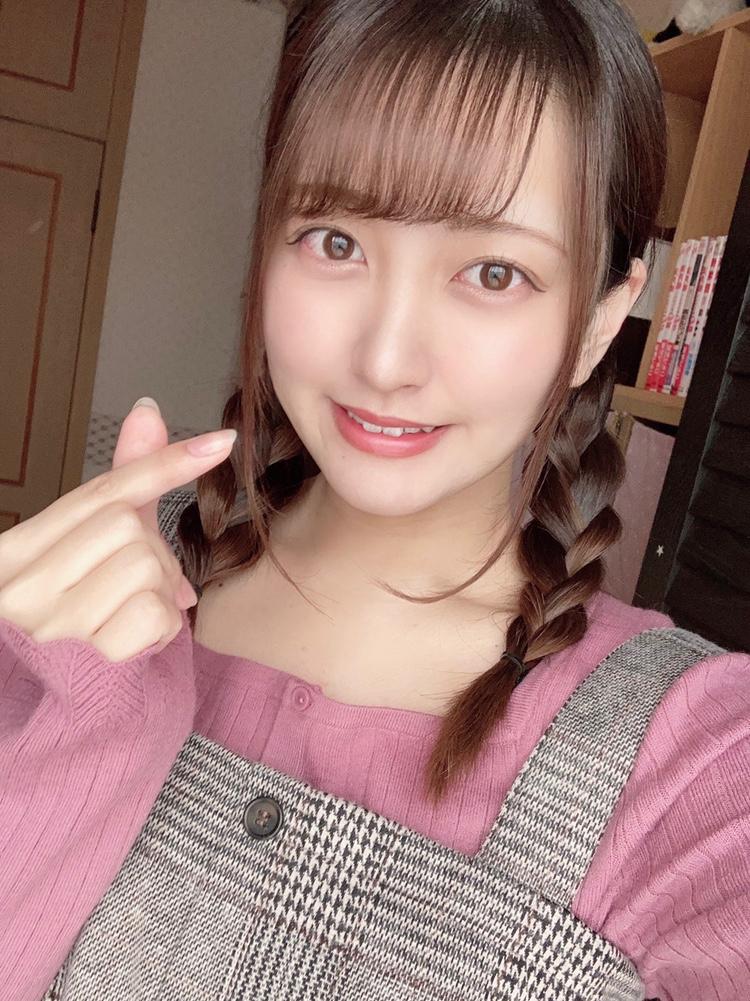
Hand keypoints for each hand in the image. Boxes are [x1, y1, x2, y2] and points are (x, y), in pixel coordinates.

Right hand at [0, 399, 236, 661]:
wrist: (63, 707)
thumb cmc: (77, 617)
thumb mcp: (89, 548)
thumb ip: (122, 485)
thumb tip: (147, 413)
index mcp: (15, 551)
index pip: (102, 492)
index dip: (163, 463)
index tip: (222, 442)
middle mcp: (19, 583)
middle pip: (128, 525)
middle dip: (152, 554)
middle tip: (134, 588)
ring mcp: (48, 622)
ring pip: (146, 566)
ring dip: (159, 593)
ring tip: (130, 618)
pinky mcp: (85, 659)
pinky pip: (157, 614)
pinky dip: (163, 628)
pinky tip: (137, 643)